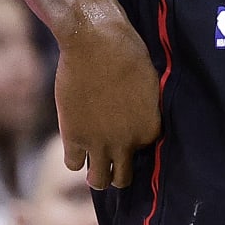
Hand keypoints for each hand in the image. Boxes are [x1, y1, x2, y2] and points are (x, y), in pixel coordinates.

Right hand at [55, 12, 161, 189]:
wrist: (96, 42)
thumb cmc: (128, 52)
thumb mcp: (148, 85)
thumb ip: (143, 110)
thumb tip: (136, 119)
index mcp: (151, 129)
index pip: (145, 151)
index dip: (133, 142)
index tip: (126, 133)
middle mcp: (128, 143)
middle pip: (124, 178)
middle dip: (117, 170)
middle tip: (110, 159)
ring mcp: (100, 144)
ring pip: (99, 181)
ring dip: (96, 174)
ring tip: (93, 162)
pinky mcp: (74, 137)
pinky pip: (73, 164)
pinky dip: (74, 156)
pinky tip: (76, 143)